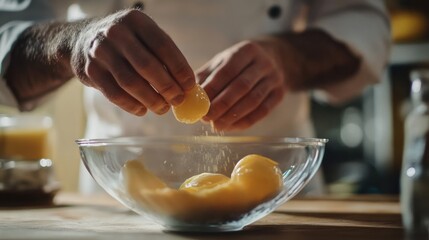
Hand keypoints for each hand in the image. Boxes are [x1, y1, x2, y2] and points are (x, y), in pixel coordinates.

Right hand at [71, 9, 194, 115]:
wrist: (83, 40)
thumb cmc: (125, 42)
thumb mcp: (144, 37)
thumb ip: (164, 55)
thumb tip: (187, 85)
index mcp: (137, 21)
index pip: (163, 45)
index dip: (179, 68)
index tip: (190, 86)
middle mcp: (117, 32)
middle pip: (147, 66)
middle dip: (167, 87)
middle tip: (179, 100)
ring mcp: (101, 51)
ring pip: (131, 82)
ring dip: (151, 99)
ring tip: (163, 108)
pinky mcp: (90, 70)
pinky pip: (115, 94)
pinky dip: (132, 105)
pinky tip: (142, 110)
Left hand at [197, 40, 286, 130]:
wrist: (273, 59)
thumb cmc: (238, 64)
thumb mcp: (222, 62)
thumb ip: (206, 77)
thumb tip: (188, 96)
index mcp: (246, 50)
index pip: (228, 71)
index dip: (213, 88)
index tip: (200, 103)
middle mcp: (263, 62)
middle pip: (242, 86)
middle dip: (222, 104)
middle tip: (207, 118)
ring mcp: (275, 78)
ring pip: (254, 100)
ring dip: (233, 116)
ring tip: (217, 126)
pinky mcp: (280, 93)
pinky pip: (263, 111)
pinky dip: (246, 121)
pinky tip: (231, 127)